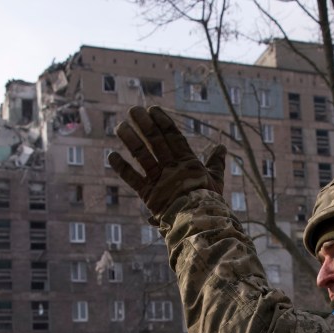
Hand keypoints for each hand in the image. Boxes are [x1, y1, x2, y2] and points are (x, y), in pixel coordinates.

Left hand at [108, 106, 225, 225]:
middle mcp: (172, 168)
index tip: (153, 109)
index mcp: (189, 163)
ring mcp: (160, 180)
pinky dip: (122, 167)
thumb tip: (222, 147)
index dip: (163, 122)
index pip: (174, 137)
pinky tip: (112, 155)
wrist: (200, 222)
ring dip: (130, 140)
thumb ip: (216, 163)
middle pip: (156, 141)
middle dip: (144, 125)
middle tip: (134, 110)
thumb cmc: (210, 203)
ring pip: (143, 156)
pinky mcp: (149, 194)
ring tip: (120, 126)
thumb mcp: (216, 180)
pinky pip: (133, 179)